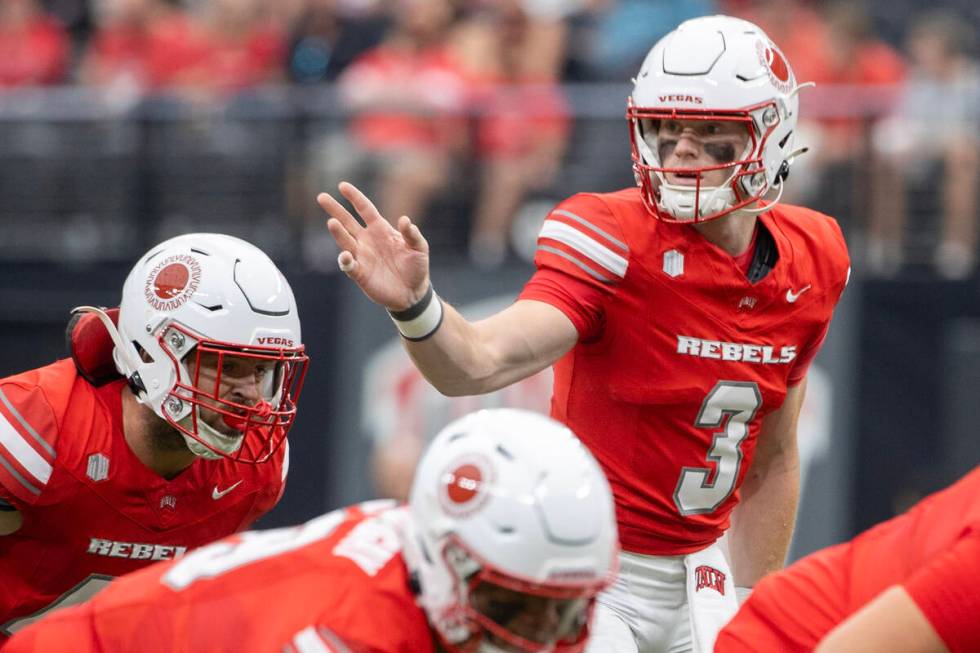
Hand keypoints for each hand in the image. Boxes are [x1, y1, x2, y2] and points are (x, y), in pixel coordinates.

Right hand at [319, 182, 430, 310]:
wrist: (413, 292)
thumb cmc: (416, 266)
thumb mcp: (419, 247)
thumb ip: (412, 234)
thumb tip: (404, 219)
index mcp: (380, 229)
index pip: (365, 209)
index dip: (354, 197)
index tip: (342, 186)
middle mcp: (367, 240)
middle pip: (347, 221)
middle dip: (335, 210)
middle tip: (321, 197)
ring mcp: (362, 256)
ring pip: (345, 241)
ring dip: (338, 232)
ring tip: (332, 223)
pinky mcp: (360, 274)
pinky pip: (349, 265)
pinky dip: (345, 261)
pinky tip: (346, 255)